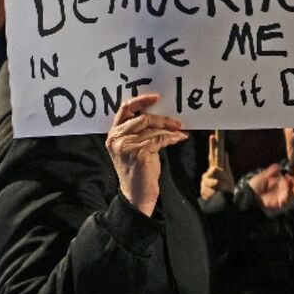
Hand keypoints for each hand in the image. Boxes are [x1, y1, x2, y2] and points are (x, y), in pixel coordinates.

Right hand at [106, 93, 186, 216]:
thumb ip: (139, 131)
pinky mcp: (139, 153)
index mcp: (113, 135)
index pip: (124, 109)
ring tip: (180, 131)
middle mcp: (116, 139)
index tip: (156, 97)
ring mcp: (126, 146)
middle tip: (177, 122)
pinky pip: (159, 139)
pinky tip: (179, 138)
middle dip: (162, 119)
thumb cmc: (139, 171)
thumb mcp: (135, 147)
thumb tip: (159, 116)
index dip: (140, 101)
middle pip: (142, 118)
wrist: (137, 196)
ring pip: (152, 129)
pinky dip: (171, 138)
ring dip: (169, 129)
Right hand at [200, 132, 233, 198]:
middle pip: (215, 170)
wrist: (223, 205)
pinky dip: (218, 194)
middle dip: (223, 177)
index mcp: (214, 170)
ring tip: (223, 193)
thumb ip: (225, 165)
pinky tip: (217, 196)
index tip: (213, 136)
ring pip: (215, 182)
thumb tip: (225, 152)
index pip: (213, 156)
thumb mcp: (228, 177)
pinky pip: (213, 190)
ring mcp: (204, 183)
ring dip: (222, 188)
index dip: (213, 146)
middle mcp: (207, 175)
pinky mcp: (203, 192)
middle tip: (226, 184)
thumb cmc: (226, 190)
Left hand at [247, 162, 293, 213]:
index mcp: (285, 184)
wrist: (247, 199)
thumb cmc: (254, 189)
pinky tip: (287, 178)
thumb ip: (271, 172)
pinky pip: (287, 195)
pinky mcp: (281, 204)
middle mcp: (288, 190)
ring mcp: (285, 197)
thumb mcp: (263, 177)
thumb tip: (278, 166)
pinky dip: (288, 187)